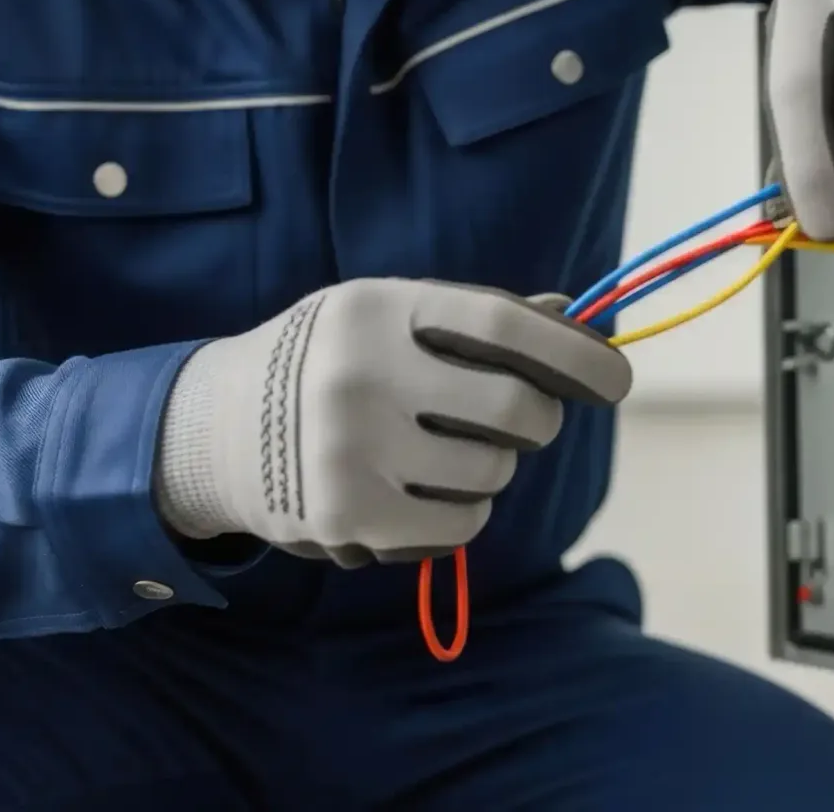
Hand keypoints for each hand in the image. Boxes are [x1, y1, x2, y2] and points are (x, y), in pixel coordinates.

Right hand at [154, 280, 632, 566]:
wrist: (217, 430)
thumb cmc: (331, 362)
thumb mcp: (389, 317)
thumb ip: (480, 320)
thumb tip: (583, 323)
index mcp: (378, 308)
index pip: (505, 325)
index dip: (576, 353)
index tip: (616, 380)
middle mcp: (361, 374)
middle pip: (518, 411)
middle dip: (535, 420)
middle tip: (511, 419)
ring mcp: (350, 450)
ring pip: (494, 474)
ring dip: (488, 467)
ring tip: (433, 452)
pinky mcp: (348, 516)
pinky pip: (463, 524)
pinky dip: (461, 513)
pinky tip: (416, 491)